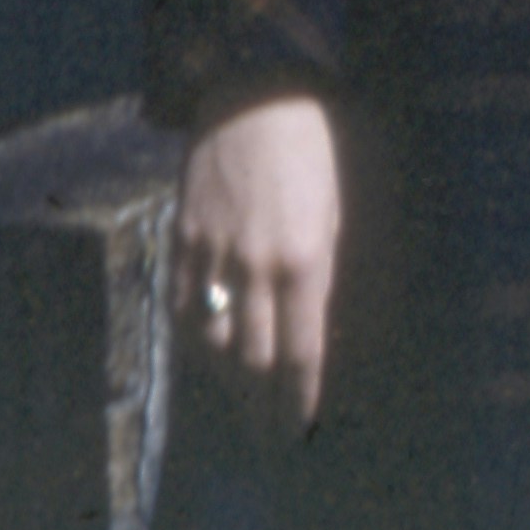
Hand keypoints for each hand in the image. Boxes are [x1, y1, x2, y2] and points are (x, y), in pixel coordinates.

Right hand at [175, 94, 342, 433]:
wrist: (258, 93)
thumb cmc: (322, 145)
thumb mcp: (347, 206)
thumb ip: (334, 270)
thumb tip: (327, 325)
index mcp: (305, 261)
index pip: (300, 353)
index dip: (297, 398)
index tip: (298, 429)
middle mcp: (254, 268)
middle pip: (253, 359)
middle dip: (262, 404)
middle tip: (270, 437)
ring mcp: (211, 255)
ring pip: (211, 342)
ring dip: (227, 381)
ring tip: (244, 404)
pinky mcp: (182, 239)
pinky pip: (182, 308)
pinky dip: (194, 342)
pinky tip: (207, 359)